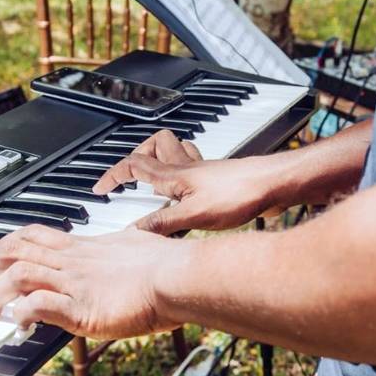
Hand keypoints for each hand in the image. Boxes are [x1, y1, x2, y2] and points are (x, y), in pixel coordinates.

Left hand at [0, 224, 184, 338]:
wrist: (180, 276)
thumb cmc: (170, 265)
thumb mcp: (139, 248)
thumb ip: (126, 252)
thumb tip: (133, 250)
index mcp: (87, 247)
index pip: (36, 235)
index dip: (9, 242)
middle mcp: (75, 262)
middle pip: (18, 250)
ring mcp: (76, 284)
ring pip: (21, 276)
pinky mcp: (82, 308)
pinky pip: (40, 306)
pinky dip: (21, 315)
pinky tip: (16, 325)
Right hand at [93, 131, 278, 234]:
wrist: (274, 185)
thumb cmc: (240, 194)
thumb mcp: (195, 216)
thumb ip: (163, 222)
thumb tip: (135, 230)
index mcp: (174, 174)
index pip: (133, 165)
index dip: (113, 174)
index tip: (100, 187)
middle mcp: (187, 166)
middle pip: (154, 145)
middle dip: (137, 155)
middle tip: (128, 175)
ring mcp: (204, 170)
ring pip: (175, 151)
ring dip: (161, 157)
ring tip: (152, 177)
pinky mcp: (219, 177)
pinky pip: (194, 164)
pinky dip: (184, 170)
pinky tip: (188, 189)